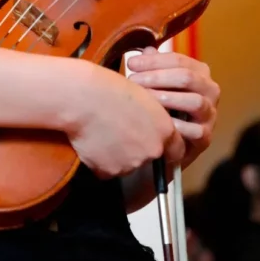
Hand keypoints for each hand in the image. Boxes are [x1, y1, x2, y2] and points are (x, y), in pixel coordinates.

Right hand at [66, 61, 184, 178]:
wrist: (82, 98)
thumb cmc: (109, 88)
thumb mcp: (142, 95)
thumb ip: (152, 116)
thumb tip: (149, 124)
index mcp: (164, 131)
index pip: (176, 151)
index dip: (165, 147)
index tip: (155, 142)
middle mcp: (152, 151)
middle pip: (148, 158)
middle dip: (137, 149)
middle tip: (120, 131)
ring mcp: (130, 164)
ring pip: (126, 165)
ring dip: (118, 155)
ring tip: (103, 134)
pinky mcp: (108, 172)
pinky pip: (106, 170)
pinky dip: (100, 161)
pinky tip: (93, 142)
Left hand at [126, 47, 219, 166]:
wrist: (170, 142)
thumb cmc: (162, 106)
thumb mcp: (158, 83)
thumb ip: (153, 66)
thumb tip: (146, 50)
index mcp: (200, 72)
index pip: (178, 60)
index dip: (153, 61)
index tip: (131, 64)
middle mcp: (210, 90)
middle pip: (187, 77)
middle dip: (157, 77)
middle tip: (133, 82)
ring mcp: (210, 114)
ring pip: (195, 101)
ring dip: (167, 99)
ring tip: (144, 101)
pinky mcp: (206, 137)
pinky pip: (194, 130)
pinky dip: (176, 126)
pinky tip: (157, 124)